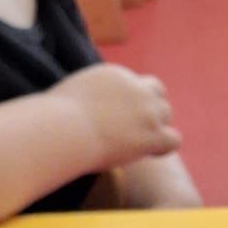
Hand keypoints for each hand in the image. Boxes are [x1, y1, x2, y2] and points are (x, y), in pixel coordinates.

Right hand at [58, 64, 179, 171]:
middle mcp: (135, 87)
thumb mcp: (67, 96)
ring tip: (137, 144)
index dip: (133, 100)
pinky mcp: (153, 134)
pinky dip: (164, 147)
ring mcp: (147, 110)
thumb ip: (82, 98)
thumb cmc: (53, 120)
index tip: (120, 117)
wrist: (62, 130)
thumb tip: (77, 110)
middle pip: (157, 94)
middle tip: (133, 131)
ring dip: (156, 128)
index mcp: (115, 74)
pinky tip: (149, 153)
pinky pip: (174, 140)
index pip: (135, 83)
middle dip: (149, 110)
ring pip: (167, 115)